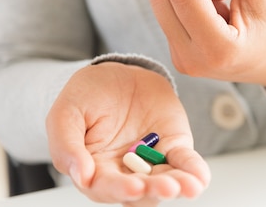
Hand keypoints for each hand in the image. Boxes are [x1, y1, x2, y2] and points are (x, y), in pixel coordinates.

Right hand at [46, 62, 209, 205]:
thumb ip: (67, 146)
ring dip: (178, 186)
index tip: (133, 187)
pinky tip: (200, 178)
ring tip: (189, 187)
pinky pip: (184, 161)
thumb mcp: (65, 114)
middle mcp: (124, 171)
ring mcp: (151, 160)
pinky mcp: (173, 145)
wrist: (116, 73)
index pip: (105, 187)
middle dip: (153, 191)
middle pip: (139, 190)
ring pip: (165, 180)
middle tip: (167, 187)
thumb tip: (80, 176)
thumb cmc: (86, 96)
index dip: (119, 190)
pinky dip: (194, 170)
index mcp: (94, 169)